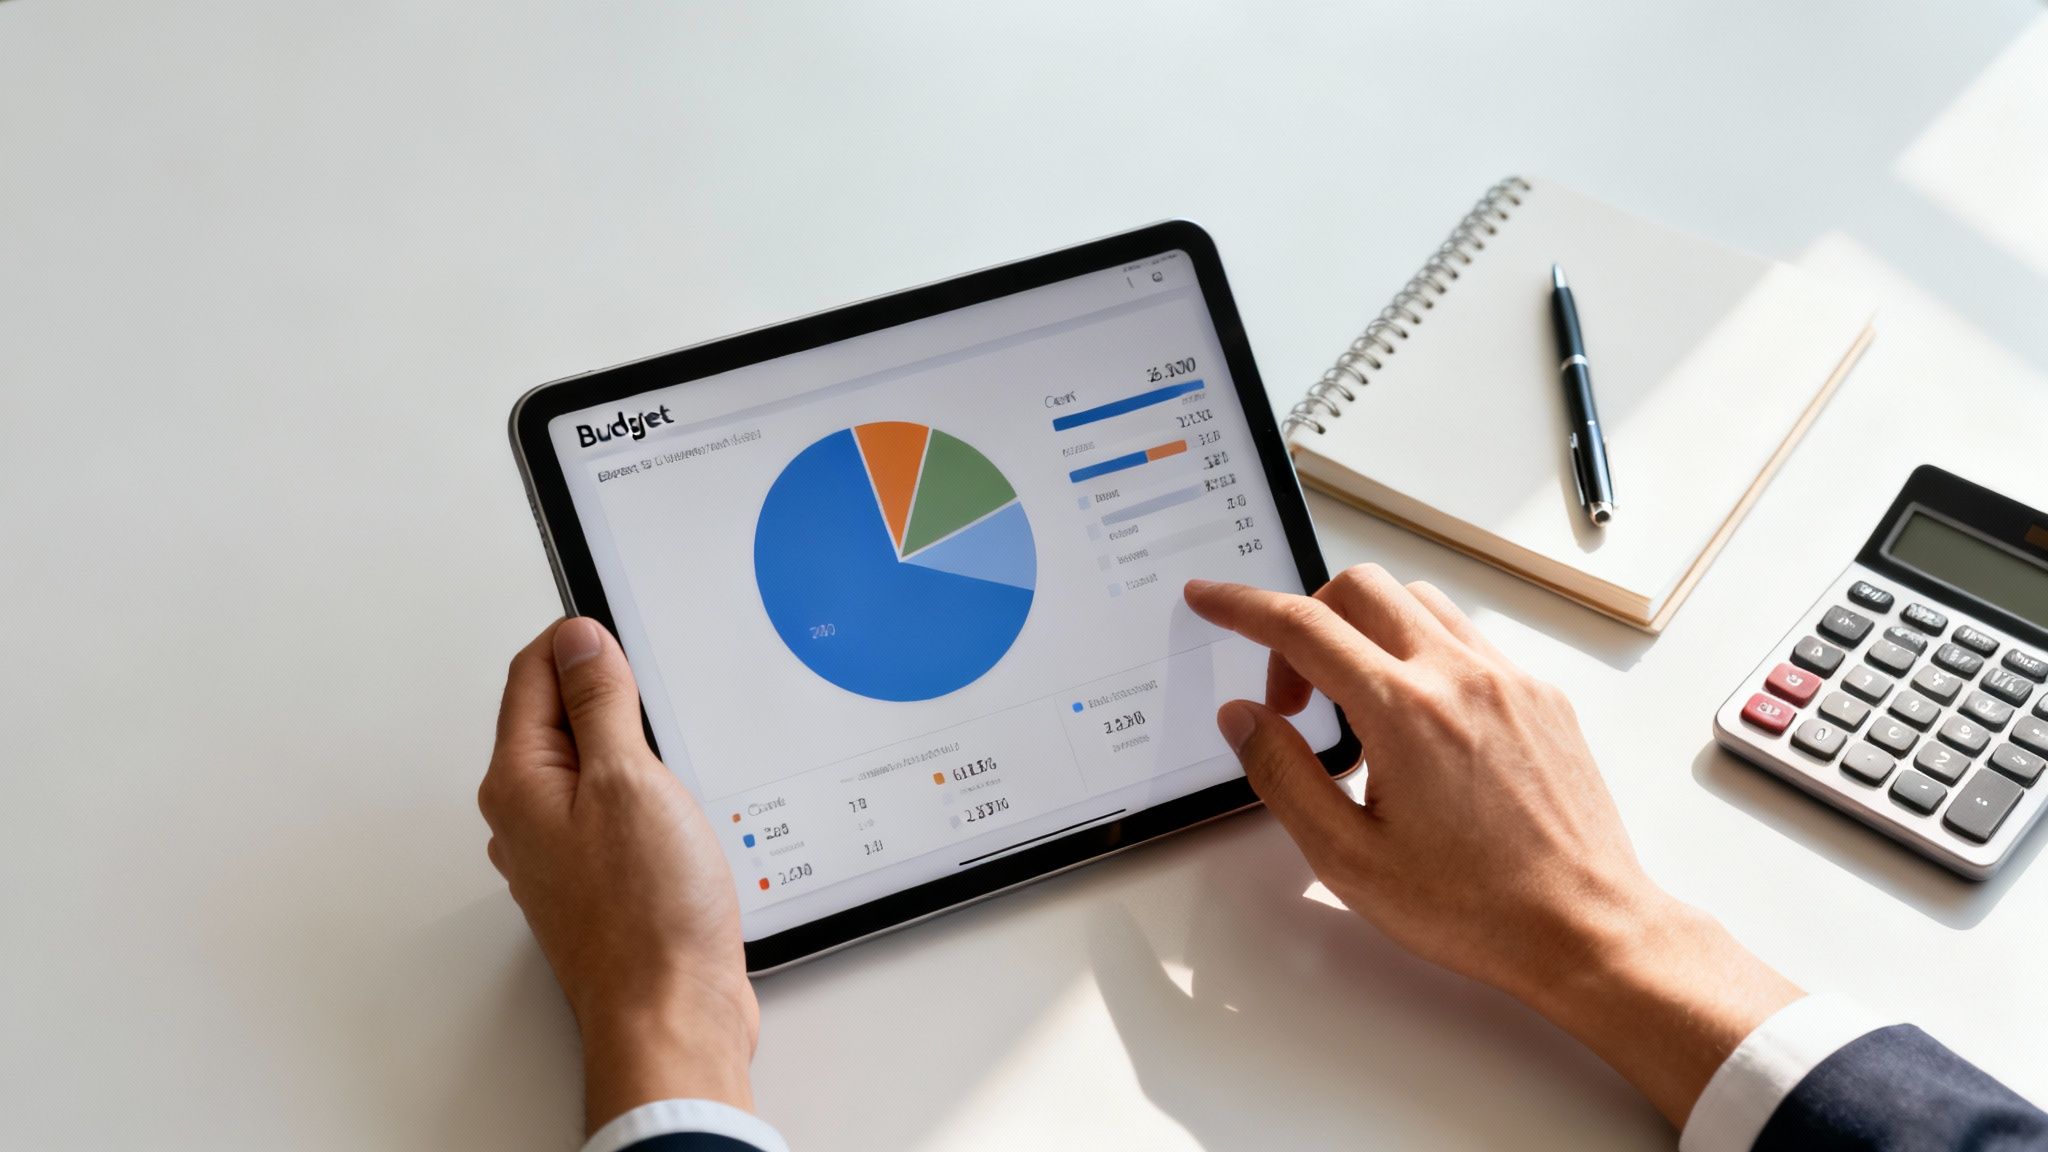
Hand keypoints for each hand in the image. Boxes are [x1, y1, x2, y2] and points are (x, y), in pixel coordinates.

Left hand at [480, 618, 757, 1132]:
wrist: (671, 1012)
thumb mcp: (629, 777)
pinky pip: (613, 810)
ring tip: (665, 737)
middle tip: (647, 675)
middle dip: (603, 687)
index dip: (577, 639)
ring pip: (588, 766)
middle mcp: (529, 818)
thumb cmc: (647, 913)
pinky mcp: (601, 882)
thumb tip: (581, 641)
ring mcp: (563, 854)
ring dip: (629, 742)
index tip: (619, 630)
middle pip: (556, 717)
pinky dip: (645, 790)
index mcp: (520, 784)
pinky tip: (677, 802)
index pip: (531, 675)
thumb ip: (601, 702)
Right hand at [1185, 567, 1799, 1128]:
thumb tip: (1244, 718)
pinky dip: (1421, 652)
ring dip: (1366, 631)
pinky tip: (1416, 723)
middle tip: (1292, 696)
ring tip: (1357, 712)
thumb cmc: (1477, 908)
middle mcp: (1460, 677)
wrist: (1584, 928)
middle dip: (1305, 621)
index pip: (1302, 626)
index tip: (1210, 599)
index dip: (1242, 606)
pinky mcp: (1541, 695)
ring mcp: (1509, 680)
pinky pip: (1465, 637)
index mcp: (1405, 712)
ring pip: (1416, 602)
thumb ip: (1283, 775)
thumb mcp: (1349, 858)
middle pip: (1359, 588)